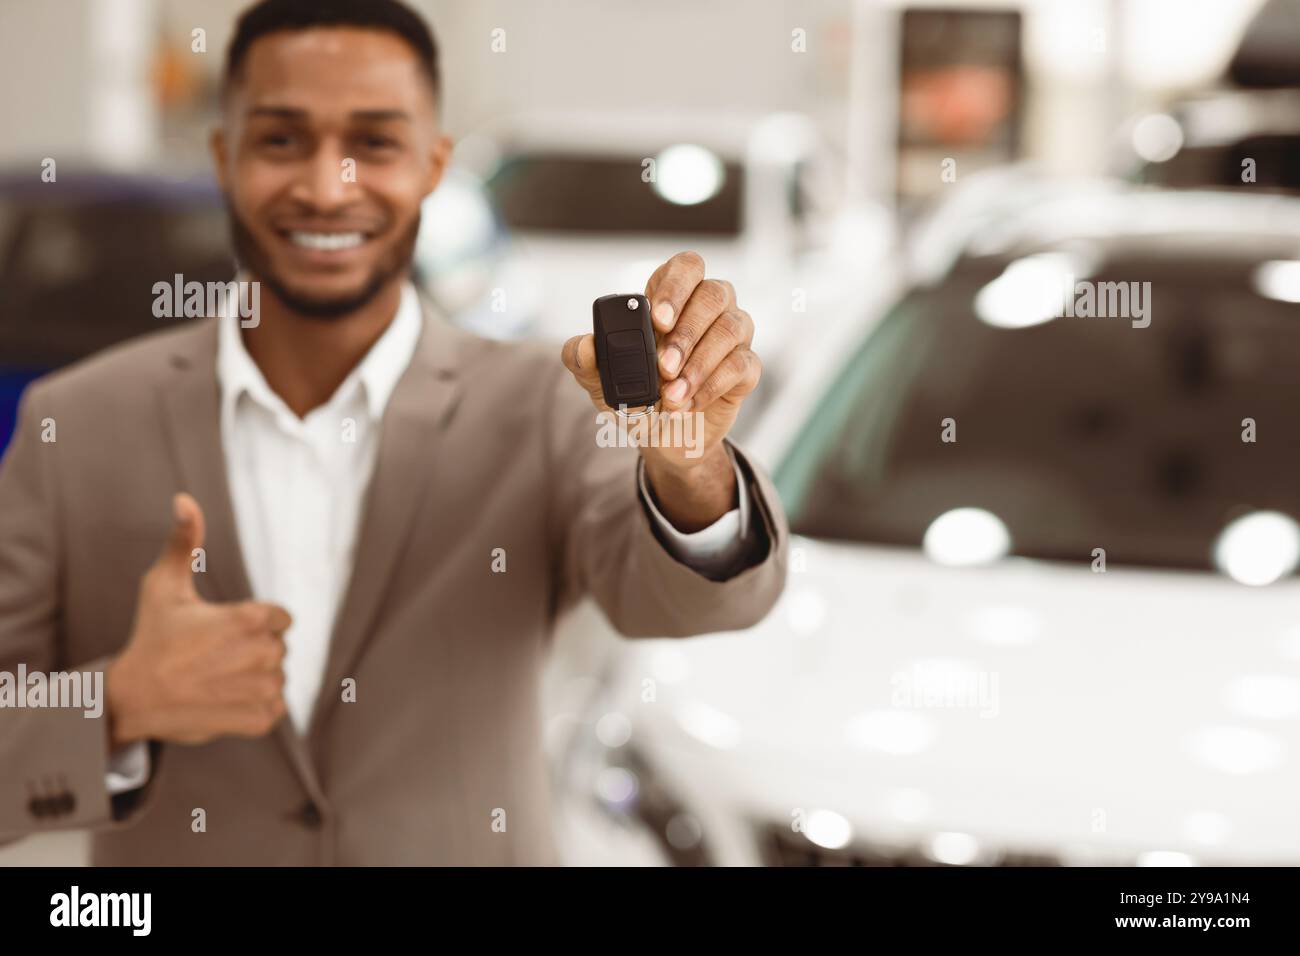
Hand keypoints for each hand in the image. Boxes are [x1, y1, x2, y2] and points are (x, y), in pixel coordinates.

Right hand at [105, 493, 291, 747]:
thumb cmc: (152, 636)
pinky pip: (274, 709)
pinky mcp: (259, 720)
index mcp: (251, 618)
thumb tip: (184, 498)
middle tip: (212, 657)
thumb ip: (184, 541)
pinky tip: (223, 700)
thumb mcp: (163, 584)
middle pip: (278, 647)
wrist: (133, 698)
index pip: (282, 618)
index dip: (255, 623)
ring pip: (277, 677)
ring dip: (254, 679)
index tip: (224, 630)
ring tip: (215, 679)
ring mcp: (263, 689)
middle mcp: (263, 653)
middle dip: (252, 650)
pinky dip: (253, 707)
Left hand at [561, 252, 761, 529]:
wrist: (662, 440)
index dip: (676, 286)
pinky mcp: (746, 367)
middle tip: (663, 367)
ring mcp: (731, 335)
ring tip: (672, 396)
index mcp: (672, 298)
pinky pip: (741, 364)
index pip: (686, 267)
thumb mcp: (599, 381)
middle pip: (714, 294)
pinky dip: (712, 385)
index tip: (658, 320)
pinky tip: (688, 402)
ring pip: (732, 327)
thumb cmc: (634, 398)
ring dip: (699, 363)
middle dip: (686, 332)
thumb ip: (583, 360)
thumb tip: (585, 346)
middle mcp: (708, 308)